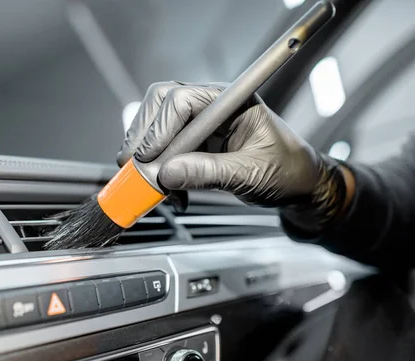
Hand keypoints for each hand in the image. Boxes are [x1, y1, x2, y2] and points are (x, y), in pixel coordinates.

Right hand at [117, 81, 351, 228]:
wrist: (296, 185)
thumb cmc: (286, 170)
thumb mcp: (249, 173)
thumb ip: (208, 172)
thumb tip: (168, 174)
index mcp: (229, 100)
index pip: (181, 99)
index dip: (160, 128)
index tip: (149, 158)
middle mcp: (210, 105)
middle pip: (160, 104)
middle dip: (143, 135)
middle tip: (136, 166)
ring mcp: (199, 123)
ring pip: (156, 125)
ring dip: (147, 155)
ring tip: (157, 184)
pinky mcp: (193, 142)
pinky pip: (164, 149)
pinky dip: (158, 170)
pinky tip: (170, 189)